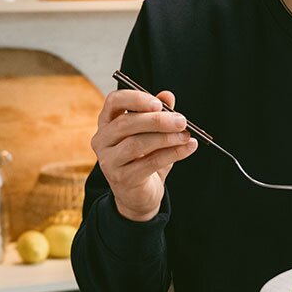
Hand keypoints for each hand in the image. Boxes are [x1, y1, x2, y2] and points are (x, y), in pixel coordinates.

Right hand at [91, 87, 196, 221]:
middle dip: (157, 120)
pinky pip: (149, 163)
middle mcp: (102, 140)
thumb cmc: (144, 158)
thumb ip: (158, 113)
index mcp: (107, 122)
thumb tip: (168, 95)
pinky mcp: (122, 178)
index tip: (158, 103)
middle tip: (181, 121)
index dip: (135, 99)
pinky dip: (172, 153)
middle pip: (126, 123)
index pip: (114, 101)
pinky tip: (188, 148)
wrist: (139, 195)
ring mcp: (109, 160)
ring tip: (186, 136)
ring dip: (166, 138)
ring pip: (137, 143)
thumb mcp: (152, 133)